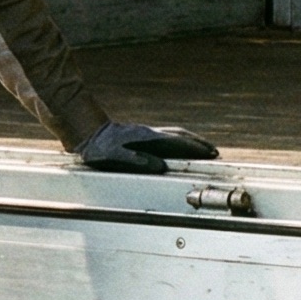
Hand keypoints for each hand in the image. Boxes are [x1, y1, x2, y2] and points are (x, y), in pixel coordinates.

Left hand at [80, 121, 218, 174]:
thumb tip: (160, 166)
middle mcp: (150, 134)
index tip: (209, 153)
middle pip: (180, 135)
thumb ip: (136, 161)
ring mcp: (147, 134)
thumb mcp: (114, 157)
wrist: (87, 133)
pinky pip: (167, 137)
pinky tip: (180, 148)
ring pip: (175, 134)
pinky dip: (180, 141)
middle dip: (198, 143)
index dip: (195, 148)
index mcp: (146, 139)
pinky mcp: (143, 137)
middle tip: (214, 152)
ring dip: (191, 141)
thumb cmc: (98, 147)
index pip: (177, 142)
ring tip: (204, 149)